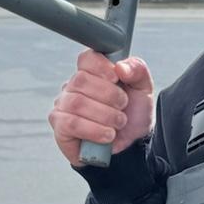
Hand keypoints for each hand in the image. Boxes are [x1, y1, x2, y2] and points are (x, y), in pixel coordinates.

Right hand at [49, 50, 154, 166]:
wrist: (132, 144)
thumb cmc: (133, 113)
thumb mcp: (143, 89)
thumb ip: (137, 70)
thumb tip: (120, 67)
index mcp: (92, 72)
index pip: (86, 58)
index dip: (101, 66)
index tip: (117, 78)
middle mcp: (73, 86)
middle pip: (81, 80)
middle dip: (109, 95)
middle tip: (122, 106)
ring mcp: (64, 106)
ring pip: (76, 103)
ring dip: (104, 115)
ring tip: (118, 123)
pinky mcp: (60, 127)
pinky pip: (70, 124)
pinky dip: (94, 130)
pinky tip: (107, 135)